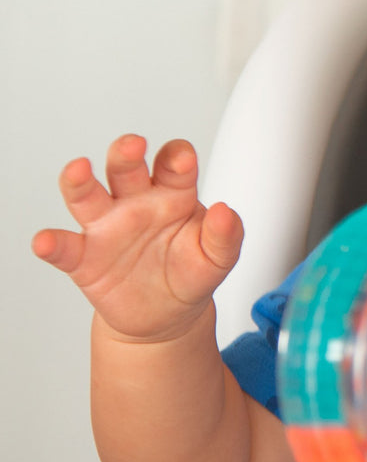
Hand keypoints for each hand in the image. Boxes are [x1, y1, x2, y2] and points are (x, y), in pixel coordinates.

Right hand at [32, 135, 242, 342]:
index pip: (173, 164)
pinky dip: (52, 243)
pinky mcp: (84, 258)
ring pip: (87, 196)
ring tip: (78, 170)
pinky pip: (65, 247)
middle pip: (126, 168)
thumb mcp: (218, 259)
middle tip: (133, 145)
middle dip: (126, 153)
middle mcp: (136, 202)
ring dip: (79, 181)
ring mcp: (107, 227)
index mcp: (173, 193)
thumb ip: (226, 236)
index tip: (182, 160)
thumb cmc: (192, 273)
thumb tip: (226, 212)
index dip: (176, 157)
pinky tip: (46, 241)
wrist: (167, 316)